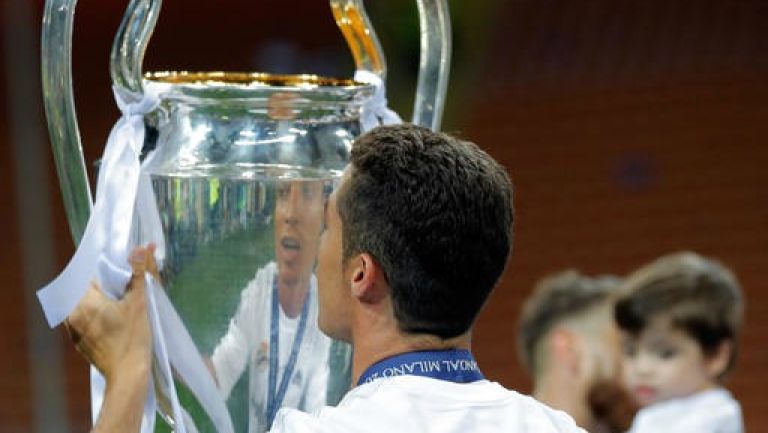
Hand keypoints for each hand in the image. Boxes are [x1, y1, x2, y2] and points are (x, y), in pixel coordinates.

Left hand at [65, 245, 155, 381]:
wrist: (128, 376)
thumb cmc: (134, 339)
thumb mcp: (140, 302)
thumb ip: (140, 272)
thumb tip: (144, 246)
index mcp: (83, 302)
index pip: (89, 274)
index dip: (106, 269)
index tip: (122, 271)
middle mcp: (72, 314)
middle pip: (85, 288)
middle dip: (104, 284)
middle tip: (124, 285)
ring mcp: (73, 329)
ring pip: (84, 304)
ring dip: (99, 299)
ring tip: (120, 301)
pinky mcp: (79, 341)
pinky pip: (84, 319)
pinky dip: (97, 314)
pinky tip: (114, 319)